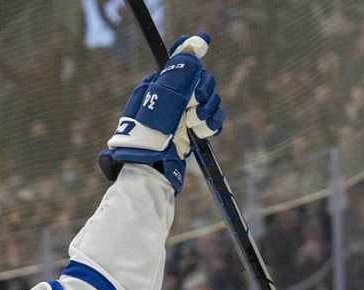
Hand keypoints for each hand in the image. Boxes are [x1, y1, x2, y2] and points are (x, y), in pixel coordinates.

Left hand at [99, 32, 224, 194]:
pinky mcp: (192, 130)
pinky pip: (214, 118)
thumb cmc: (150, 134)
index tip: (204, 46)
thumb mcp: (162, 99)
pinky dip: (213, 124)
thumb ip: (178, 74)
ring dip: (208, 111)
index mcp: (157, 85)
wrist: (151, 168)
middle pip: (202, 81)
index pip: (180, 61)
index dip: (193, 55)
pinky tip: (204, 132)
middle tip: (193, 107)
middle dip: (203, 94)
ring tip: (195, 125)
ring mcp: (182, 114)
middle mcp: (171, 98)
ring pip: (211, 100)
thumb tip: (192, 47)